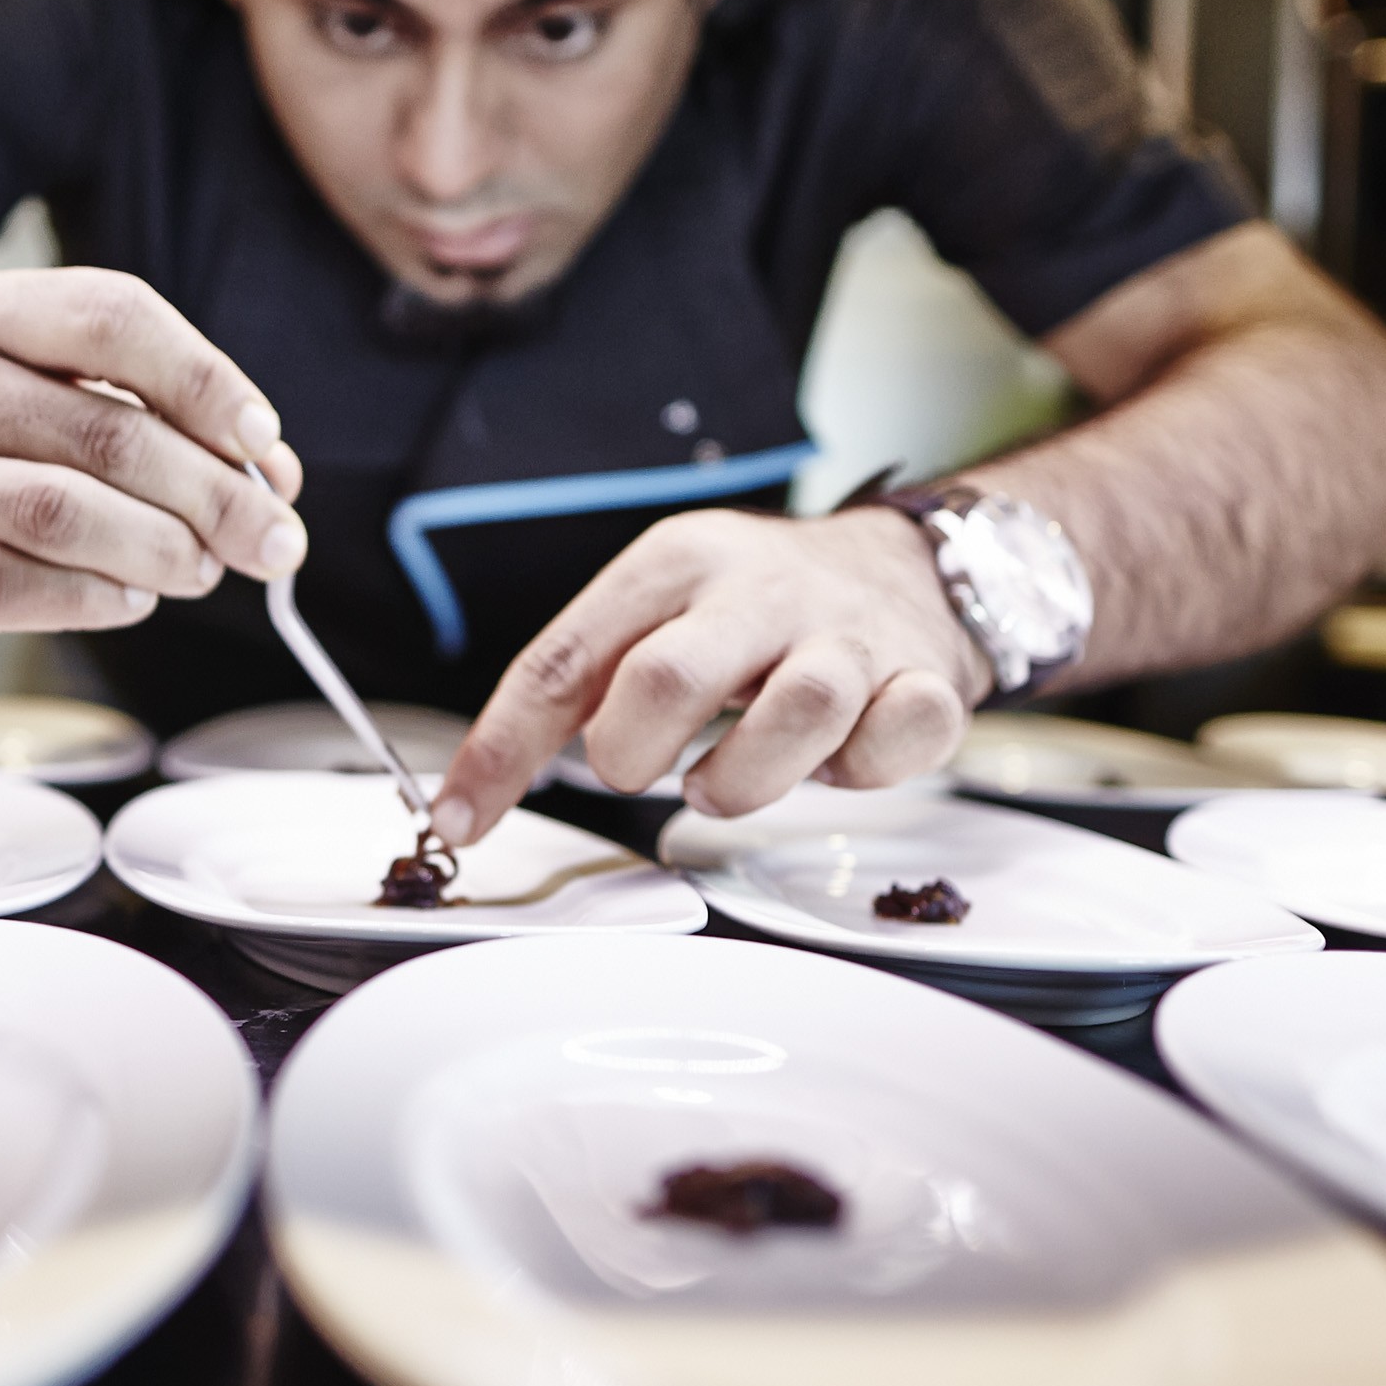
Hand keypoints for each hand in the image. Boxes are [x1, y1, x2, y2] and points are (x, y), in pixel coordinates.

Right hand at [0, 267, 307, 663]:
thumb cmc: (11, 457)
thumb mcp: (84, 405)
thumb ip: (182, 427)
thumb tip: (273, 480)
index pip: (113, 318)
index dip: (202, 379)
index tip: (261, 438)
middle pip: (107, 432)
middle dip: (213, 493)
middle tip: (270, 539)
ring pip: (64, 513)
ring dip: (162, 549)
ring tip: (202, 569)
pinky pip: (18, 586)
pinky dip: (99, 598)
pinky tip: (133, 597)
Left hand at [431, 506, 988, 843]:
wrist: (911, 568)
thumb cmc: (761, 609)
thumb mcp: (662, 608)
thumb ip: (580, 683)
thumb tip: (476, 787)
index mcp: (676, 563)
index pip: (564, 660)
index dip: (503, 750)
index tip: (462, 822)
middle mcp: (761, 589)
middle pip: (668, 675)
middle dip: (630, 752)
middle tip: (635, 771)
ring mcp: (849, 634)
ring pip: (797, 710)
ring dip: (743, 778)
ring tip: (724, 781)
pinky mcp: (924, 682)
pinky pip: (894, 738)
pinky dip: (861, 772)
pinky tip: (838, 758)